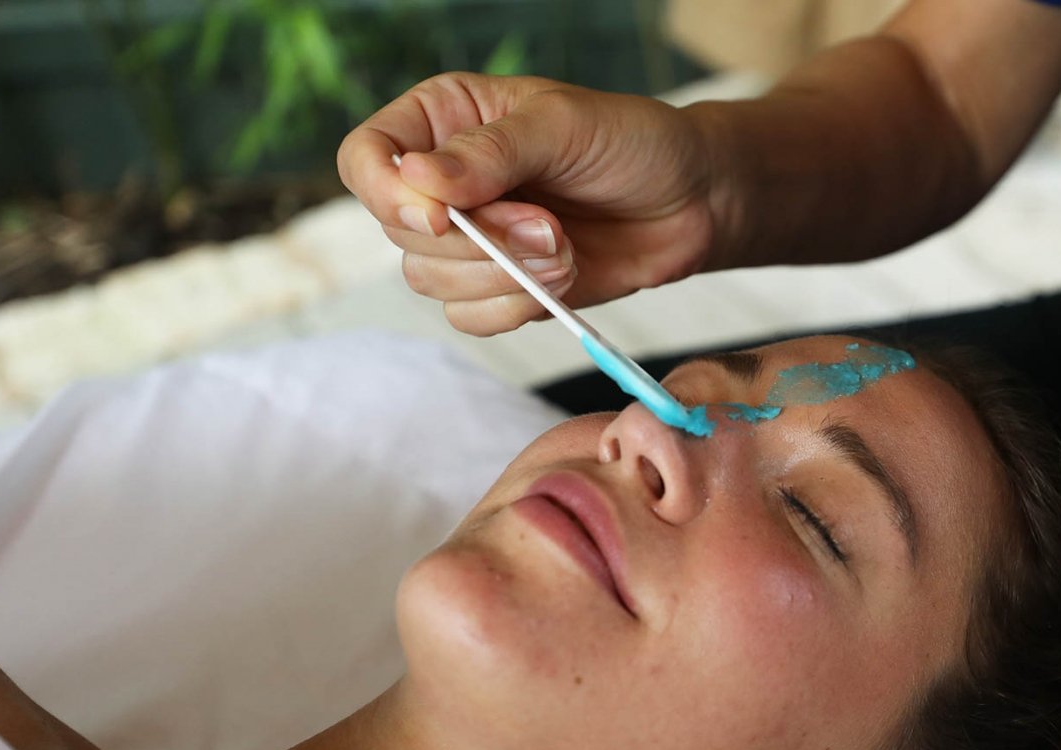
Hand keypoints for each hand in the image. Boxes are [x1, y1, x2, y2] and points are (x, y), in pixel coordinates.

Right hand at [337, 72, 718, 333]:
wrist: (695, 198)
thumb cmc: (632, 142)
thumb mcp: (563, 126)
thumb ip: (491, 154)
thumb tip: (419, 181)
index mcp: (443, 120)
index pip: (366, 158)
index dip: (388, 194)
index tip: (440, 216)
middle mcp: (444, 181)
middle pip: (401, 233)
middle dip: (479, 242)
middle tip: (551, 227)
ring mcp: (472, 239)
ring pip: (431, 282)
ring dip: (504, 278)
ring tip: (567, 249)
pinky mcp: (503, 288)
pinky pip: (472, 319)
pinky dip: (516, 309)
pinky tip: (566, 280)